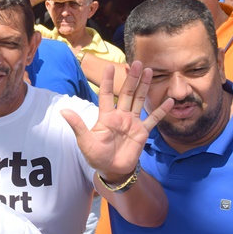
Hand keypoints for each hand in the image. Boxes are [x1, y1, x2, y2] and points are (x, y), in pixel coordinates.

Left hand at [61, 61, 170, 180]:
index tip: (109, 65)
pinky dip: (161, 111)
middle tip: (138, 63)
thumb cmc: (96, 156)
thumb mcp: (85, 141)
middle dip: (132, 78)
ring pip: (140, 100)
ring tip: (150, 72)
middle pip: (127, 93)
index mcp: (106, 116)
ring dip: (145, 86)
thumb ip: (77, 125)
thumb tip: (63, 111)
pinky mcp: (142, 132)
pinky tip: (169, 101)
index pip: (107, 94)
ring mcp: (132, 122)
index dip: (108, 80)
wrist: (112, 170)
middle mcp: (120, 115)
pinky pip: (153, 119)